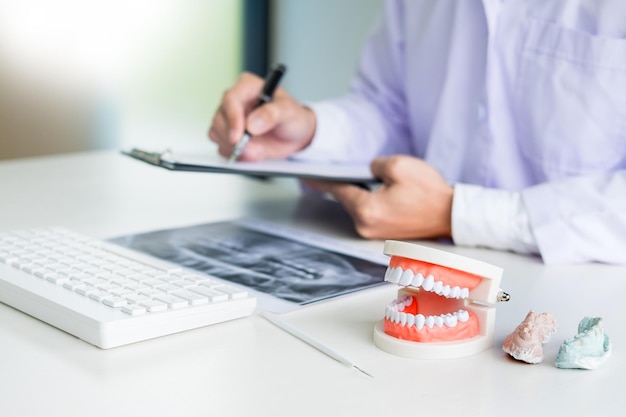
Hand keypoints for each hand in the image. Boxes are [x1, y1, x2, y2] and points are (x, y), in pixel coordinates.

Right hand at [209, 72, 316, 160]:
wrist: (293, 136)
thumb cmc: (292, 118)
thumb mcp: (289, 112)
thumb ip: (272, 114)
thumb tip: (252, 123)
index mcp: (248, 86)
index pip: (231, 99)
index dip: (232, 118)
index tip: (238, 137)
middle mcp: (235, 101)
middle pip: (220, 118)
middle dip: (234, 139)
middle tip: (253, 150)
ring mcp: (229, 118)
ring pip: (217, 133)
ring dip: (234, 148)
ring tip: (257, 151)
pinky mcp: (228, 134)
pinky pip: (221, 145)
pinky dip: (234, 154)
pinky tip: (251, 153)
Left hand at [303, 155, 453, 239]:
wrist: (451, 215)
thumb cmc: (429, 193)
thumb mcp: (400, 166)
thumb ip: (375, 164)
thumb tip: (368, 170)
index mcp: (367, 209)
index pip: (338, 190)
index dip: (322, 181)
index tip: (307, 176)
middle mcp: (366, 225)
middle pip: (347, 199)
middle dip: (345, 183)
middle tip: (338, 171)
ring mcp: (374, 232)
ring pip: (358, 206)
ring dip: (359, 193)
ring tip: (362, 179)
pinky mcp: (383, 233)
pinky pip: (369, 213)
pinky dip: (368, 202)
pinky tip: (375, 191)